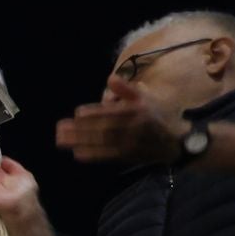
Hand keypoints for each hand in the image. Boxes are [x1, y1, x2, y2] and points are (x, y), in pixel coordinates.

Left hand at [54, 78, 183, 165]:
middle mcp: (133, 128)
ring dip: (81, 141)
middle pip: (104, 129)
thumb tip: (110, 78)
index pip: (112, 112)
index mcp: (136, 111)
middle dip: (80, 129)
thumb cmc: (156, 115)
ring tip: (61, 140)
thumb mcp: (144, 98)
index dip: (95, 113)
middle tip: (60, 128)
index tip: (77, 113)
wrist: (174, 141)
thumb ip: (126, 89)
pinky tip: (77, 153)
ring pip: (103, 142)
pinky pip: (108, 156)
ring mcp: (130, 143)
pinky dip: (93, 155)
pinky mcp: (127, 156)